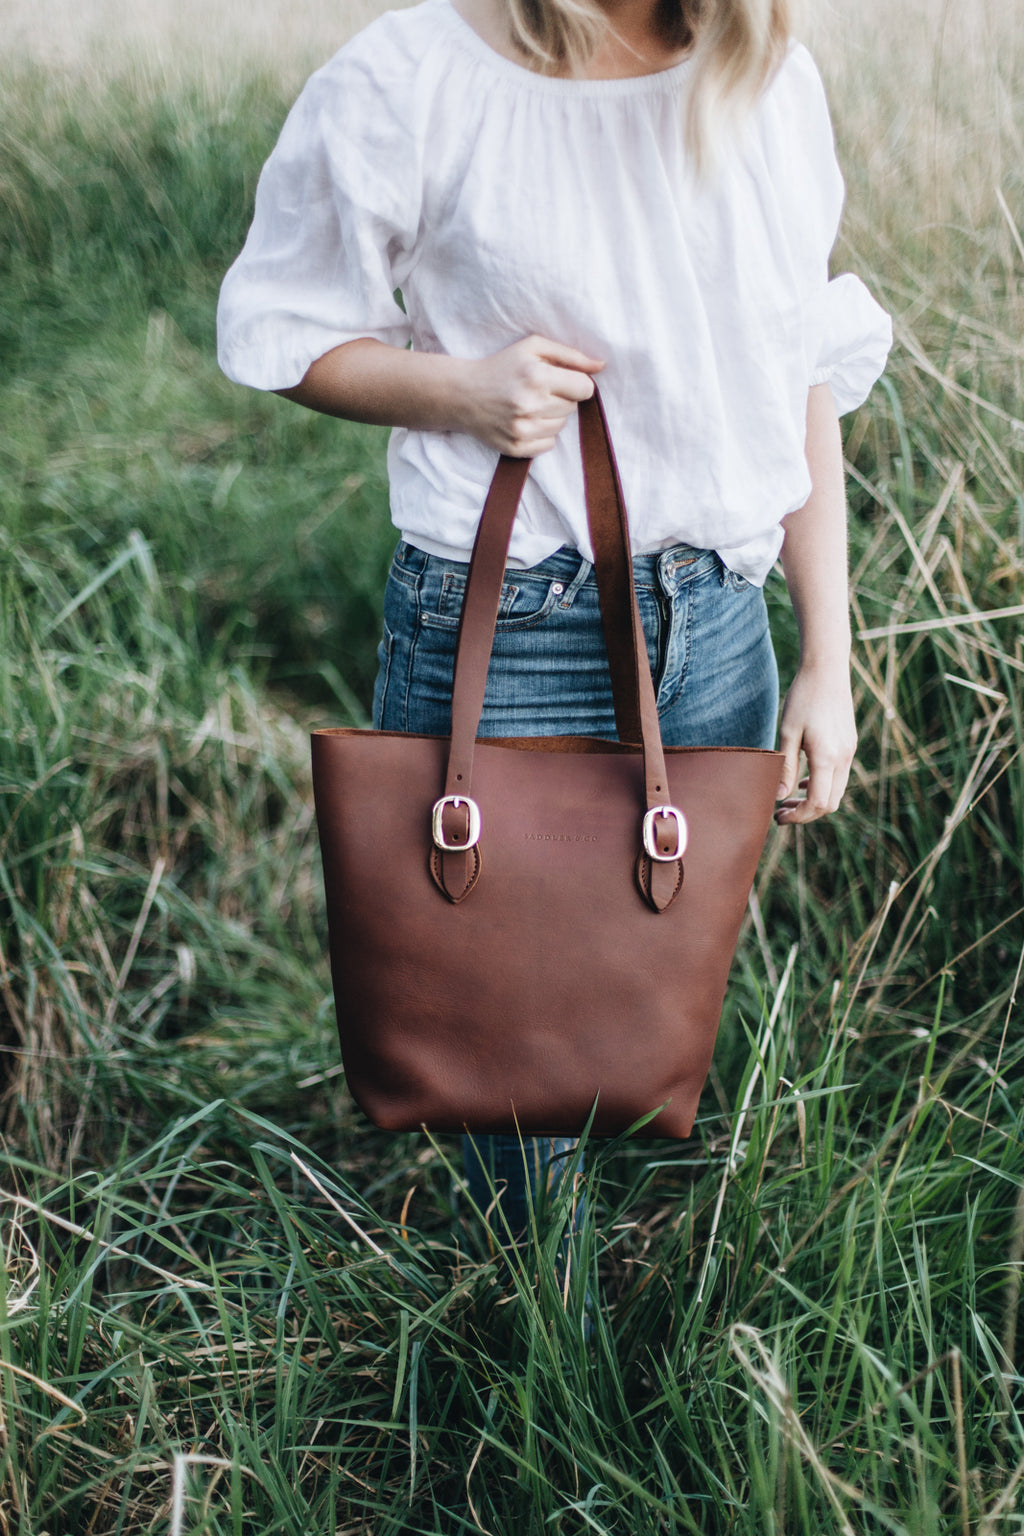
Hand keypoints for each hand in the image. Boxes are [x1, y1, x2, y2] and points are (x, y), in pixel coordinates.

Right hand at [458, 335, 604, 455]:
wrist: (462, 394)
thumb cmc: (501, 366)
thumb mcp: (533, 347)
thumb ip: (570, 355)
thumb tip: (601, 365)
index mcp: (536, 376)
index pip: (585, 389)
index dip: (576, 383)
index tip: (561, 381)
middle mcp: (530, 404)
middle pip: (573, 408)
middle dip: (561, 398)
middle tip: (538, 392)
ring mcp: (522, 429)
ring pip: (561, 427)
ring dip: (551, 416)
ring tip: (529, 406)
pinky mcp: (515, 448)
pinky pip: (548, 445)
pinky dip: (541, 435)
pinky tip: (524, 422)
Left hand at [774, 663, 856, 824]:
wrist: (827, 670)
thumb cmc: (803, 698)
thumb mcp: (788, 732)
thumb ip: (785, 766)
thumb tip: (779, 797)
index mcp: (827, 757)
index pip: (817, 803)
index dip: (798, 816)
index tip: (778, 817)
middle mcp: (843, 758)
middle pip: (830, 803)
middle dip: (805, 814)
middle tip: (780, 813)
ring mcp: (849, 751)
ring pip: (836, 791)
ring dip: (813, 800)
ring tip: (787, 800)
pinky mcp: (849, 744)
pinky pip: (838, 776)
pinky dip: (822, 786)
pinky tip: (803, 781)